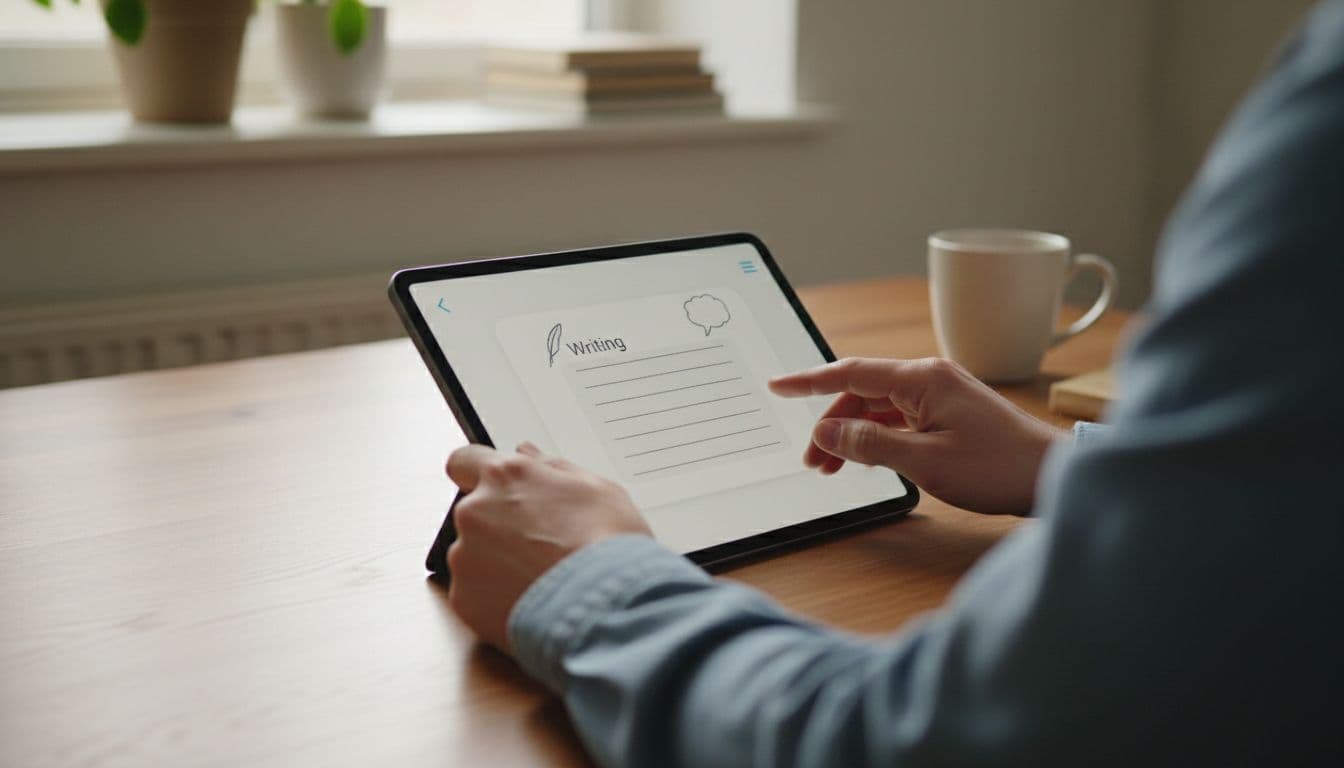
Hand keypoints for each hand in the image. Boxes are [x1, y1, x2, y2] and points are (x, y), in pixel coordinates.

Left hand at [443, 442, 651, 650]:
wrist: (607, 608)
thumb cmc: (610, 547)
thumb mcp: (597, 489)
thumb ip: (552, 467)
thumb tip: (529, 455)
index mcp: (506, 476)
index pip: (465, 461)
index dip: (478, 475)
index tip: (492, 489)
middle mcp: (476, 511)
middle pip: (474, 513)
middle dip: (499, 526)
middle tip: (539, 545)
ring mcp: (465, 556)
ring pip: (473, 555)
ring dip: (497, 563)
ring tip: (540, 578)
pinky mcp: (463, 599)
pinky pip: (473, 593)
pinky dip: (495, 598)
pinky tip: (530, 600)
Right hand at [769, 357, 1065, 514]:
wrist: (1052, 476)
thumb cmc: (997, 467)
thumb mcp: (924, 460)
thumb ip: (868, 443)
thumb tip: (826, 431)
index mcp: (922, 378)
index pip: (850, 373)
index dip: (808, 381)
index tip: (778, 386)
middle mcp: (930, 378)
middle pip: (862, 393)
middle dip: (831, 425)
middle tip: (813, 461)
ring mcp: (942, 394)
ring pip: (880, 408)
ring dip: (853, 434)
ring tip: (833, 467)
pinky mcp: (951, 413)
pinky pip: (900, 418)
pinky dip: (878, 437)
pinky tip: (869, 459)